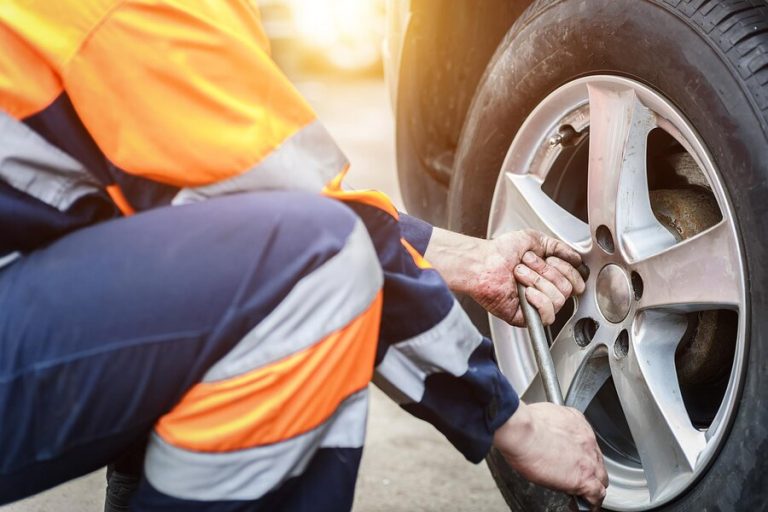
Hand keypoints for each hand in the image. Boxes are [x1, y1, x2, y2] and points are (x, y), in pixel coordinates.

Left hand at [424, 228, 585, 325]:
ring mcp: (536, 304)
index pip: (576, 280)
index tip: (550, 259)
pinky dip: (539, 301)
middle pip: (568, 289)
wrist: (483, 262)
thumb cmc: (501, 251)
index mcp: (548, 275)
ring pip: (558, 299)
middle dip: (547, 272)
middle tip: (527, 264)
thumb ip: (559, 248)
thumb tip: (577, 259)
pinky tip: (526, 292)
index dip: (566, 268)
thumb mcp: (535, 240)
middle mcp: (544, 291)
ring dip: (537, 281)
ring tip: (519, 274)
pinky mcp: (526, 317)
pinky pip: (547, 316)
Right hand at [493, 401, 607, 509]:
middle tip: (577, 474)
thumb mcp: (544, 417)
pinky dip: (593, 502)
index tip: (573, 458)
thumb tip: (544, 434)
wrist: (523, 433)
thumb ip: (552, 427)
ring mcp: (588, 461)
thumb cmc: (525, 424)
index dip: (580, 453)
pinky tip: (587, 505)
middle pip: (597, 459)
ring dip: (593, 484)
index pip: (586, 442)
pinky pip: (596, 495)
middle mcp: (587, 441)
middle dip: (590, 468)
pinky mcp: (583, 479)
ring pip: (600, 477)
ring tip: (583, 493)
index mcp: (577, 423)